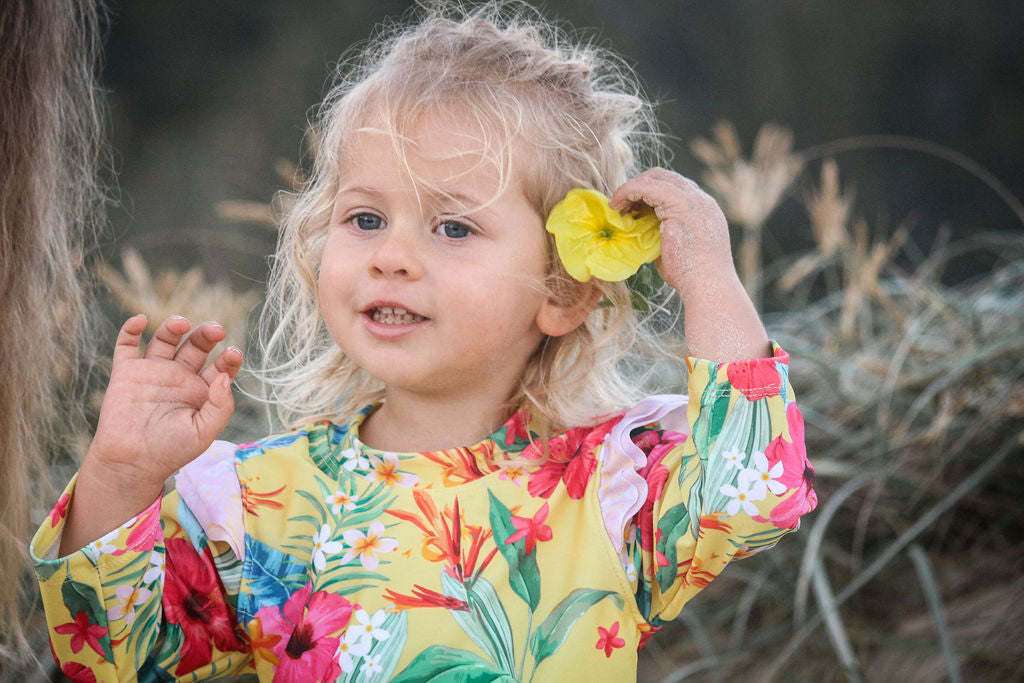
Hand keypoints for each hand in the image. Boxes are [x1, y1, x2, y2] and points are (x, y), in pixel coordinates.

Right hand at [86, 314, 241, 489]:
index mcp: (201, 390)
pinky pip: (127, 345)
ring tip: (182, 324)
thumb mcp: (203, 433)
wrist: (130, 463)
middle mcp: (179, 376)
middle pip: (197, 346)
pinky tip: (140, 321)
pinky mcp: (126, 372)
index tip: (233, 353)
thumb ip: (220, 406)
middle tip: (215, 330)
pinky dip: (131, 330)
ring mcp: (153, 372)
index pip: (220, 366)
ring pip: (166, 339)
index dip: (228, 358)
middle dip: (206, 335)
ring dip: (174, 327)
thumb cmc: (170, 452)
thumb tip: (224, 377)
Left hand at [609, 168, 733, 294]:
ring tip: (616, 207)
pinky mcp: (681, 205)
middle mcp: (701, 200)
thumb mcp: (676, 248)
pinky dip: (628, 191)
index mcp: (703, 209)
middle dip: (639, 186)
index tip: (632, 208)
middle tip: (621, 205)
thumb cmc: (691, 276)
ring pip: (656, 177)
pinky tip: (616, 206)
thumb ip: (662, 234)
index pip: (674, 187)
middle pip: (665, 176)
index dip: (649, 193)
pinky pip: (647, 187)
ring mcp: (693, 200)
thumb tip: (640, 232)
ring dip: (631, 188)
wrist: (708, 286)